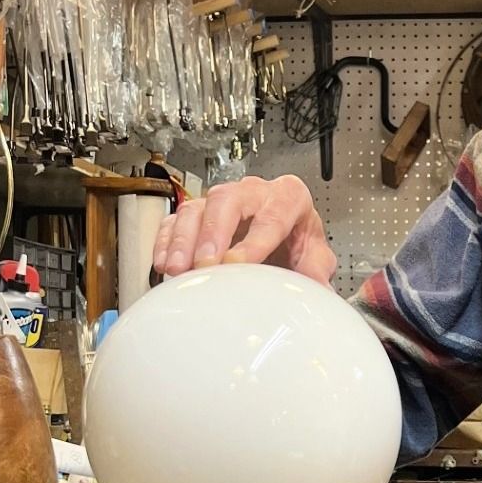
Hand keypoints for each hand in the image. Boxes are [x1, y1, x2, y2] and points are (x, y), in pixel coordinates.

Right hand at [153, 176, 336, 283]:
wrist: (284, 238)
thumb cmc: (297, 240)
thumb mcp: (315, 255)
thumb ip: (317, 271)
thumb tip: (317, 290)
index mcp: (288, 197)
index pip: (272, 214)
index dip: (254, 240)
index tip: (239, 264)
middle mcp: (252, 193)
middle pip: (227, 201)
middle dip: (213, 234)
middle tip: (206, 264)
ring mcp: (221, 201)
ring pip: (196, 208)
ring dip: (183, 240)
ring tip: (178, 269)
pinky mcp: (197, 215)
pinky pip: (175, 221)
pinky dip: (166, 242)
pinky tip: (164, 263)